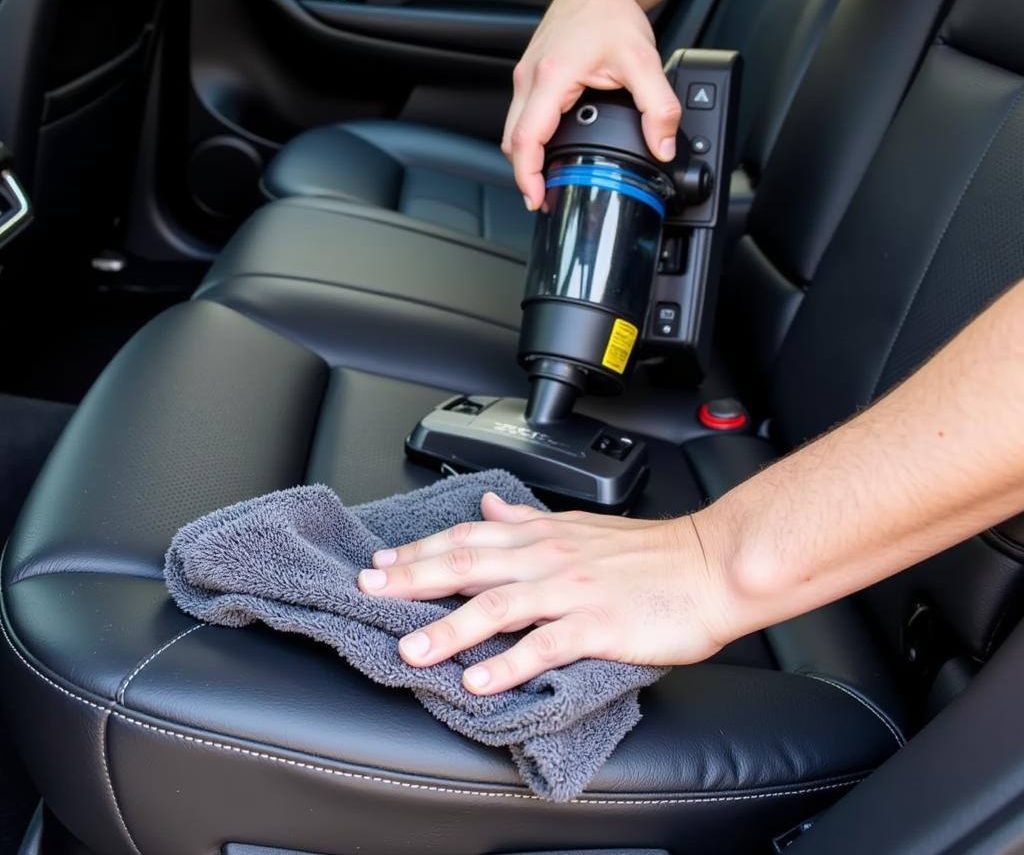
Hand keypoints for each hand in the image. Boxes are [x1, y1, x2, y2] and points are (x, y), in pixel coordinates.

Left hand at [357, 493, 734, 694]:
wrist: (709, 566)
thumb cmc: (650, 552)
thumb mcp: (580, 525)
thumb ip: (528, 519)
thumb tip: (488, 506)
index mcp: (543, 536)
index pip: (468, 538)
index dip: (420, 549)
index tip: (381, 561)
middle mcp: (548, 558)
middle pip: (468, 564)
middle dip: (413, 579)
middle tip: (369, 592)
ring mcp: (572, 590)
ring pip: (497, 605)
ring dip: (449, 628)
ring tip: (411, 650)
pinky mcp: (598, 623)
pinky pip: (545, 645)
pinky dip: (509, 663)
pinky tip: (480, 680)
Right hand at [504, 0, 682, 210]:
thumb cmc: (611, 12)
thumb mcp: (644, 61)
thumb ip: (659, 107)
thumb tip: (664, 145)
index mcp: (551, 76)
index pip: (527, 139)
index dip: (528, 175)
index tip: (537, 197)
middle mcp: (530, 77)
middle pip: (513, 141)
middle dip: (525, 175)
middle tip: (546, 199)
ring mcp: (526, 75)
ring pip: (513, 129)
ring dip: (526, 157)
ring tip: (547, 180)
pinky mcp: (530, 74)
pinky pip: (520, 115)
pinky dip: (529, 138)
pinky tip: (548, 148)